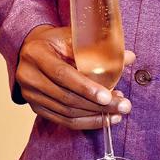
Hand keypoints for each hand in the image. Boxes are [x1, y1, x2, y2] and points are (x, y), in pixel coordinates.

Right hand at [16, 24, 134, 130]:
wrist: (31, 49)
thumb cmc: (55, 41)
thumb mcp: (72, 37)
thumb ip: (99, 47)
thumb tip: (130, 57)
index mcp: (37, 54)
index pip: (62, 75)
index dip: (86, 88)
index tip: (108, 96)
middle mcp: (29, 76)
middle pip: (66, 97)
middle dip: (97, 105)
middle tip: (123, 106)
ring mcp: (31, 94)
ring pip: (66, 112)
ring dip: (94, 116)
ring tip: (117, 113)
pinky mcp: (36, 107)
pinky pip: (62, 120)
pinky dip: (85, 122)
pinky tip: (103, 119)